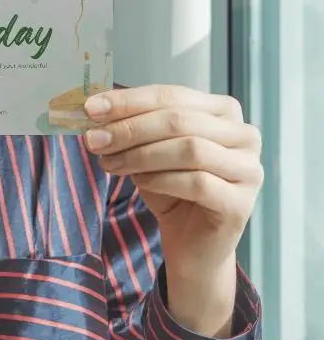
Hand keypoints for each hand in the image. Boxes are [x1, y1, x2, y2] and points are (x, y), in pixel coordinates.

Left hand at [83, 85, 262, 329]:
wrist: (192, 245)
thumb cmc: (172, 190)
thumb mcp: (148, 150)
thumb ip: (132, 126)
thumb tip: (96, 108)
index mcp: (223, 112)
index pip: (173, 95)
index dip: (130, 100)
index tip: (91, 108)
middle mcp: (244, 135)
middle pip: (180, 120)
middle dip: (130, 128)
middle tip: (94, 139)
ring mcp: (248, 169)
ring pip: (189, 149)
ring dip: (140, 155)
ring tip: (109, 164)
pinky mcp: (241, 203)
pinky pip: (196, 182)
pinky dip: (160, 180)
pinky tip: (139, 183)